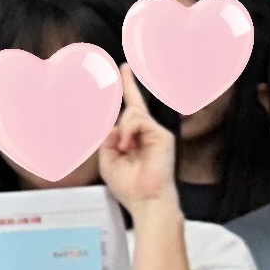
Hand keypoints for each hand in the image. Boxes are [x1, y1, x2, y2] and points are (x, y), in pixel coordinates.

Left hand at [98, 74, 177, 214]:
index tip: (124, 70)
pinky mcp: (162, 135)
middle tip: (124, 69)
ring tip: (123, 149)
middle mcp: (147, 133)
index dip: (128, 89)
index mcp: (134, 139)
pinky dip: (128, 132)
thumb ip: (107, 140)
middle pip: (133, 106)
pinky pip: (138, 121)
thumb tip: (112, 126)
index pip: (131, 110)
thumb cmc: (129, 186)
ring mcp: (156, 133)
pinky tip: (128, 146)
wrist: (146, 200)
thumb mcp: (108, 160)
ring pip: (132, 114)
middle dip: (129, 85)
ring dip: (122, 131)